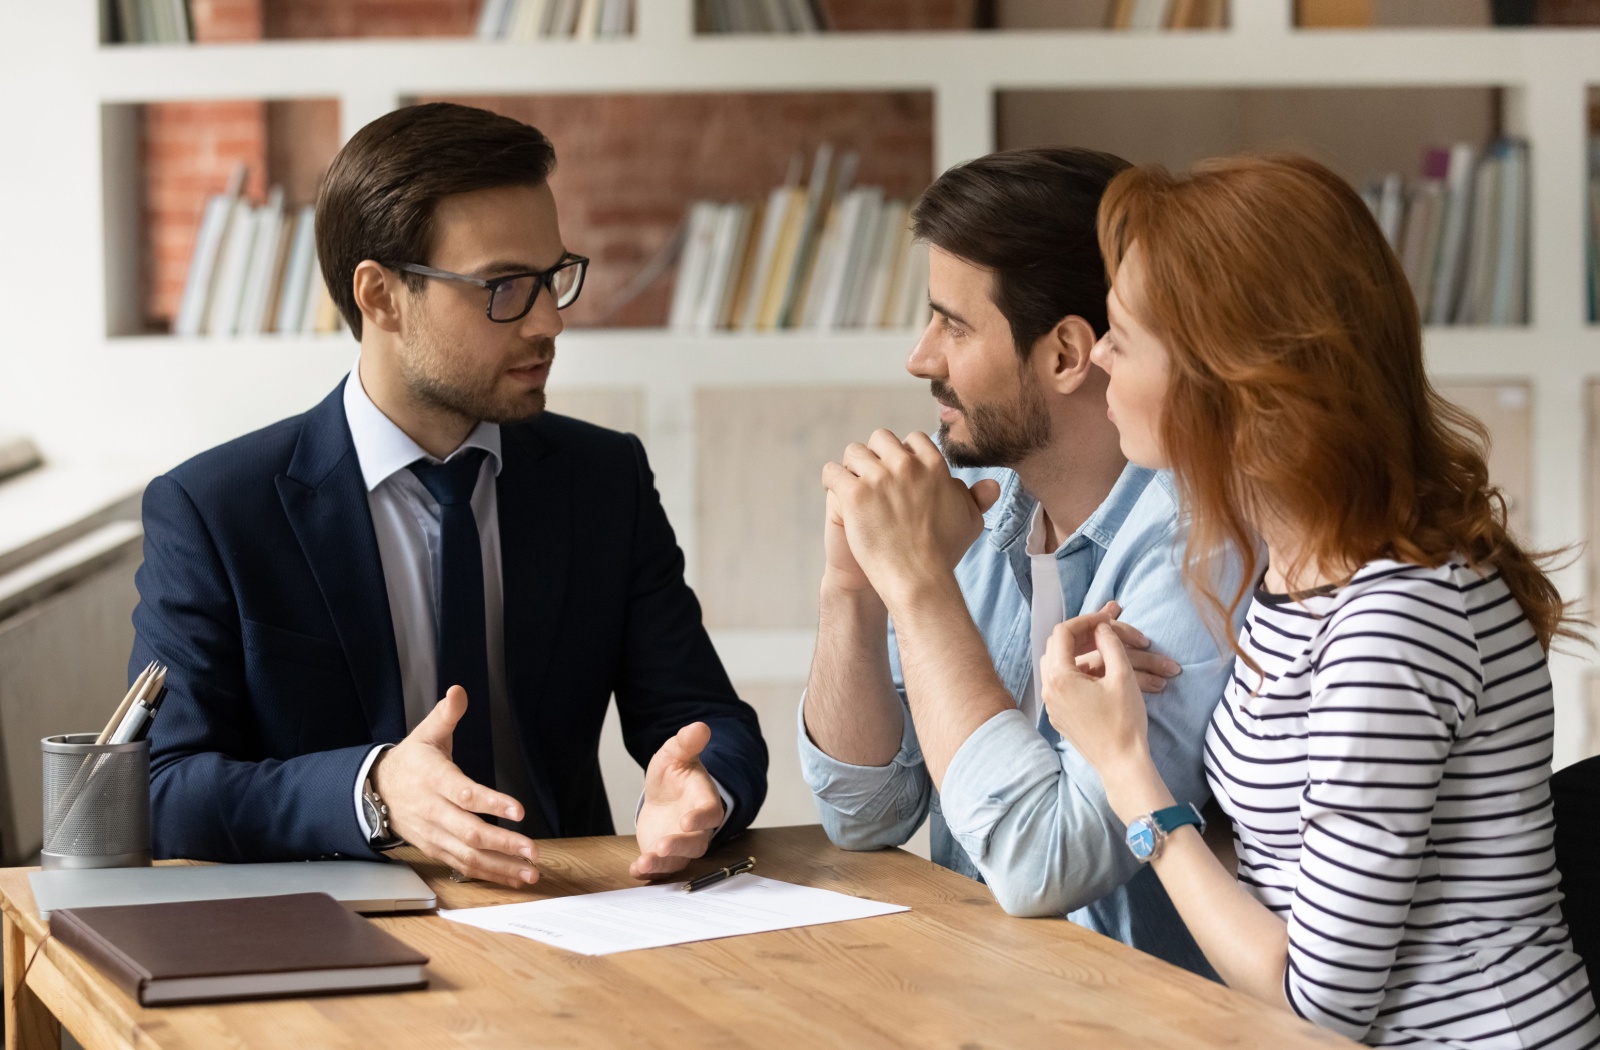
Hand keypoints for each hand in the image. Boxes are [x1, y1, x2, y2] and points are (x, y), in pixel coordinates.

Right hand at [372, 686, 539, 888]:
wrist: (377, 790)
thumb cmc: (411, 761)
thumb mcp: (426, 733)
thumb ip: (446, 714)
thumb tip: (458, 692)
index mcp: (434, 779)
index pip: (464, 793)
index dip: (491, 802)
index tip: (519, 810)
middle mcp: (433, 810)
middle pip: (469, 831)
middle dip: (503, 843)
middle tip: (532, 850)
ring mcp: (433, 833)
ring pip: (468, 855)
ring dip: (501, 866)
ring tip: (530, 871)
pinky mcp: (434, 848)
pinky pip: (462, 866)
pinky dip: (488, 875)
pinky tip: (512, 877)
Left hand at [632, 722, 724, 878]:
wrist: (665, 794)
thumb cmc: (675, 773)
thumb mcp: (675, 754)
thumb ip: (687, 743)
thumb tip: (700, 726)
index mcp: (704, 801)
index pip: (710, 813)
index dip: (701, 818)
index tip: (686, 820)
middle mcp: (697, 828)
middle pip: (696, 843)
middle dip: (679, 846)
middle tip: (662, 845)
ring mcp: (681, 844)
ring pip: (678, 859)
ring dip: (662, 863)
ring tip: (644, 862)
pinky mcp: (664, 855)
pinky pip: (661, 868)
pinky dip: (649, 872)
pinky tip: (635, 871)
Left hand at [820, 429, 1000, 607]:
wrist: (917, 579)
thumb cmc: (943, 554)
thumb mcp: (969, 522)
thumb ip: (977, 498)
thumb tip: (990, 484)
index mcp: (934, 465)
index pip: (912, 440)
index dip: (901, 456)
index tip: (896, 474)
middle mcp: (907, 465)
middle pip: (881, 440)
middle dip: (875, 456)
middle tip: (871, 479)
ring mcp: (879, 478)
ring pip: (854, 452)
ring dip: (851, 466)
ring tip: (852, 487)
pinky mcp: (855, 494)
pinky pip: (833, 472)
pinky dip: (832, 481)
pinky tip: (837, 494)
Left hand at [1039, 616, 1155, 795]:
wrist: (1122, 763)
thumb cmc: (1124, 721)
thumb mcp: (1122, 676)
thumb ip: (1109, 644)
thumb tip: (1101, 626)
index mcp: (1060, 677)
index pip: (1064, 633)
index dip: (1087, 620)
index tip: (1107, 619)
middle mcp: (1049, 690)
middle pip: (1056, 647)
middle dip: (1080, 634)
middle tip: (1104, 629)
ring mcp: (1052, 705)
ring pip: (1056, 665)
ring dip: (1076, 652)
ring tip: (1101, 646)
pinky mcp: (1060, 716)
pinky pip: (1060, 684)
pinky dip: (1076, 671)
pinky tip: (1097, 672)